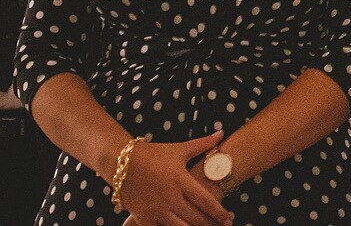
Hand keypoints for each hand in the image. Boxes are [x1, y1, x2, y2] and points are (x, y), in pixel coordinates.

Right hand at [113, 130, 231, 225]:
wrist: (120, 161)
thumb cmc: (153, 153)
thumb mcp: (179, 149)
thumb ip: (203, 145)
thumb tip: (221, 134)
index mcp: (181, 180)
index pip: (206, 201)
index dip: (219, 212)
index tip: (229, 219)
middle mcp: (170, 197)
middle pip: (196, 218)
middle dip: (211, 224)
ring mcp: (156, 210)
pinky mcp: (143, 218)